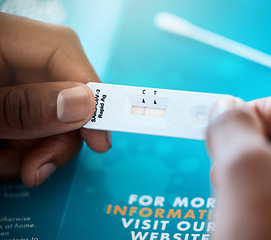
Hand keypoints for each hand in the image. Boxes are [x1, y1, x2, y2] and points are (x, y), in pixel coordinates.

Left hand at [0, 13, 110, 186]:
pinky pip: (30, 125)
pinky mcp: (6, 101)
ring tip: (9, 168)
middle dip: (57, 137)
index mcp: (0, 38)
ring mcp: (7, 80)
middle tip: (40, 169)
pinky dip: (21, 150)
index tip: (101, 137)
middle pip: (61, 90)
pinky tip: (2, 160)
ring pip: (48, 114)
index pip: (63, 51)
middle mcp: (8, 56)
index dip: (91, 93)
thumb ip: (26, 107)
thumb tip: (84, 105)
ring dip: (35, 150)